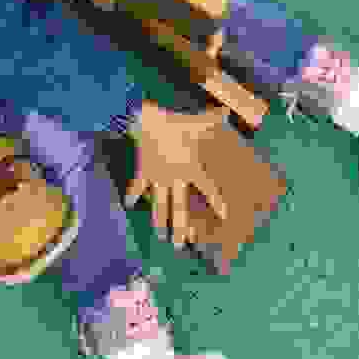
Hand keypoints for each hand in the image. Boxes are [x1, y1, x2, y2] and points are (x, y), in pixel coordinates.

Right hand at [125, 103, 228, 249]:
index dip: (217, 202)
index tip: (224, 216)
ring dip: (159, 220)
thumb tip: (230, 113)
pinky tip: (128, 203)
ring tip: (160, 235)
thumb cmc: (176, 121)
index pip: (209, 188)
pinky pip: (138, 185)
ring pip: (159, 204)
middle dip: (180, 228)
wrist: (148, 118)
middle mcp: (176, 177)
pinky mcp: (144, 171)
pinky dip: (133, 194)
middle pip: (180, 208)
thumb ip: (214, 119)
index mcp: (192, 167)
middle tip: (180, 246)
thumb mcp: (198, 121)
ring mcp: (158, 176)